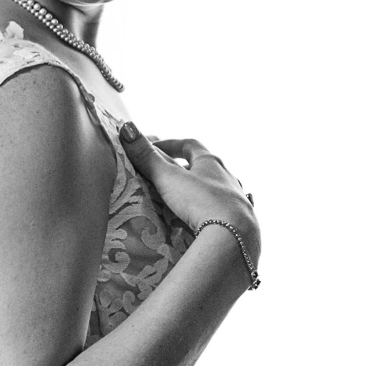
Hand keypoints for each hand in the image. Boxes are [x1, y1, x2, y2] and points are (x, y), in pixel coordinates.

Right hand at [119, 124, 259, 255]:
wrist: (234, 237)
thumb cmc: (201, 200)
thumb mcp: (169, 178)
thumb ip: (147, 157)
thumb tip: (127, 128)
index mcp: (211, 162)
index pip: (190, 145)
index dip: (171, 144)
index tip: (154, 148)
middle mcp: (227, 178)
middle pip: (205, 167)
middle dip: (186, 169)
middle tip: (166, 176)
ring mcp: (236, 201)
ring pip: (215, 191)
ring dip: (199, 192)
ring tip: (181, 202)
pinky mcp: (238, 224)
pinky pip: (221, 214)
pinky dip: (208, 214)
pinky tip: (200, 223)